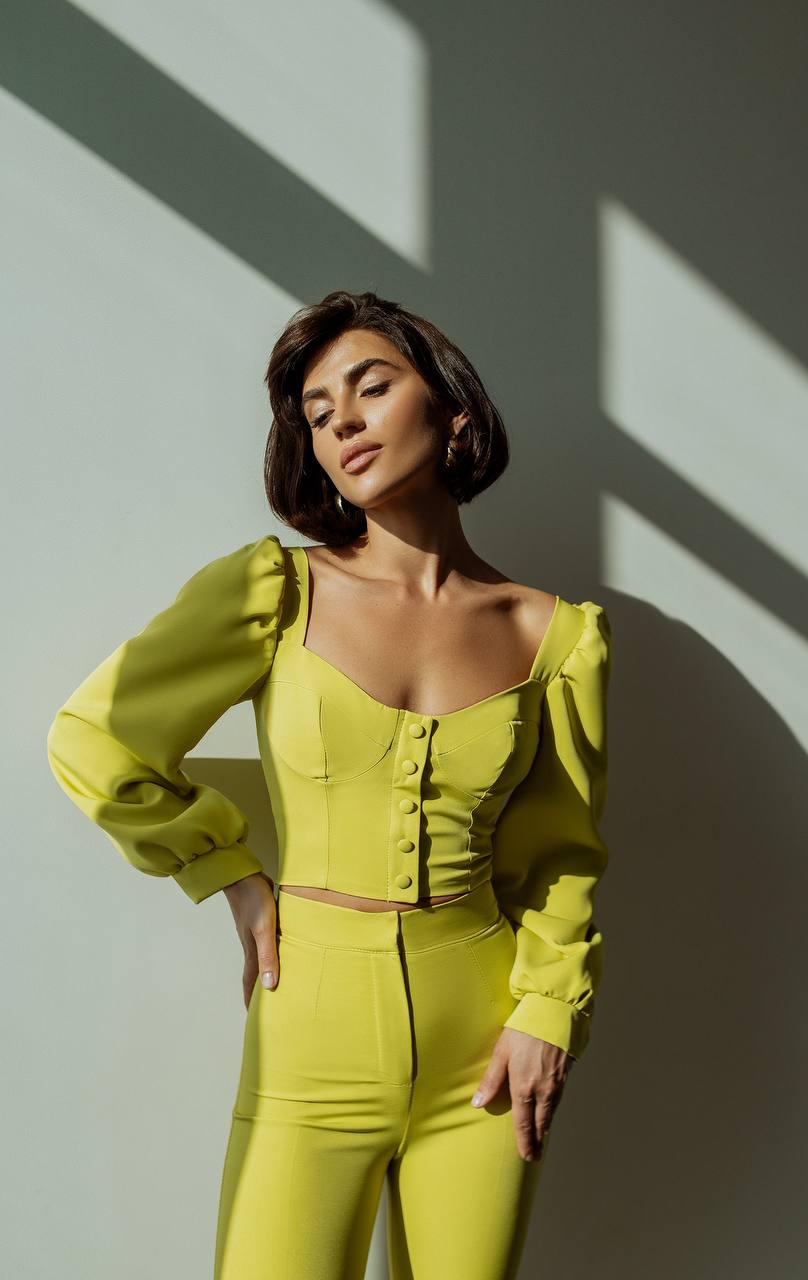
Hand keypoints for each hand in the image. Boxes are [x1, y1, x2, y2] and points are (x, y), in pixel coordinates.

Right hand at [222, 872, 278, 1008]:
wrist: (242, 875)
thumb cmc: (254, 901)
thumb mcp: (264, 930)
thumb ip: (268, 956)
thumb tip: (269, 986)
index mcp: (251, 951)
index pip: (250, 982)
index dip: (251, 1000)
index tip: (254, 1017)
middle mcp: (252, 945)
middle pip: (255, 973)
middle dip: (258, 990)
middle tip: (266, 1005)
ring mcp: (255, 933)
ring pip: (262, 958)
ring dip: (266, 971)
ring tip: (275, 981)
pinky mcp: (262, 921)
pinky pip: (268, 944)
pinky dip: (272, 953)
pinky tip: (280, 950)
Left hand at [470, 1027, 573, 1160]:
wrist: (554, 1014)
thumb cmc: (524, 1030)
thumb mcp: (502, 1053)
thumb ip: (491, 1080)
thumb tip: (477, 1103)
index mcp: (524, 1088)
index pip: (523, 1124)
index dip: (524, 1142)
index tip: (525, 1157)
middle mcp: (542, 1091)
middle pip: (540, 1124)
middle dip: (537, 1142)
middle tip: (534, 1156)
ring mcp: (556, 1085)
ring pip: (551, 1114)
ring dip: (545, 1129)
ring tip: (541, 1139)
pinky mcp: (565, 1075)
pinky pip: (558, 1101)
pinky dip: (553, 1112)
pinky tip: (549, 1114)